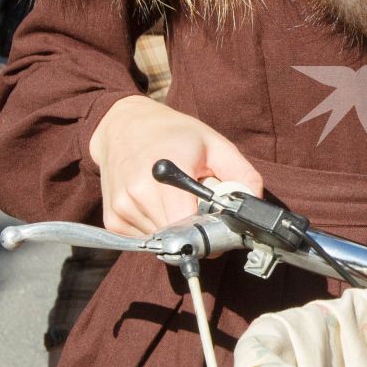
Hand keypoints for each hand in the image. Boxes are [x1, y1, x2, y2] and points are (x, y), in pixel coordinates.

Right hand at [90, 97, 263, 236]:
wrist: (124, 126)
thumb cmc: (174, 135)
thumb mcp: (215, 145)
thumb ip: (242, 174)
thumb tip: (253, 204)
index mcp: (167, 174)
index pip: (190, 226)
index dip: (209, 233)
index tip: (216, 224)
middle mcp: (139, 193)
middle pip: (178, 237)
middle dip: (194, 230)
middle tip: (198, 209)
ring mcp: (123, 208)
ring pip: (161, 241)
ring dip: (174, 229)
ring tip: (175, 200)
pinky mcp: (113, 219)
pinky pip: (143, 239)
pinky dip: (156, 228)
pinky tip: (157, 204)